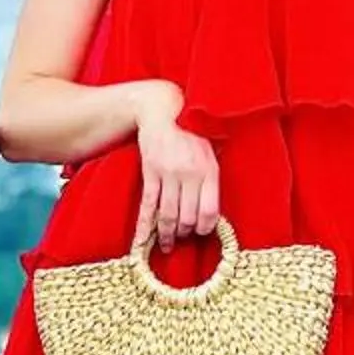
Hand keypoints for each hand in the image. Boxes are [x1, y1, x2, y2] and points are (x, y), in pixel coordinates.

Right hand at [131, 89, 220, 251]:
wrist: (164, 109)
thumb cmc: (191, 131)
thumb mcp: (210, 151)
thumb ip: (211, 178)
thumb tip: (210, 211)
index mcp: (209, 169)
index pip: (210, 211)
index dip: (205, 227)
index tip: (202, 233)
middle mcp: (190, 173)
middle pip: (187, 217)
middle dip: (185, 233)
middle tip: (183, 238)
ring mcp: (168, 174)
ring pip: (167, 215)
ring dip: (167, 235)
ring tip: (167, 245)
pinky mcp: (150, 173)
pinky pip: (148, 206)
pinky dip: (144, 228)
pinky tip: (142, 242)